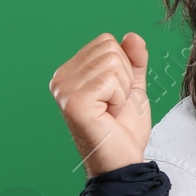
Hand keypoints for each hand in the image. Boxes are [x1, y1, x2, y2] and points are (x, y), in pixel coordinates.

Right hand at [50, 32, 151, 177]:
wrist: (125, 159)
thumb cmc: (124, 128)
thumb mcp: (133, 87)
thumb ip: (134, 60)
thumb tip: (132, 36)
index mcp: (71, 72)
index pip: (106, 41)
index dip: (123, 68)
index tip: (115, 95)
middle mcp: (61, 79)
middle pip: (110, 48)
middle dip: (124, 77)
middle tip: (115, 104)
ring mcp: (64, 90)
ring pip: (112, 62)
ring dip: (122, 90)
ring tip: (111, 110)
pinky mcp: (73, 102)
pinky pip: (110, 79)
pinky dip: (119, 98)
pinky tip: (108, 114)